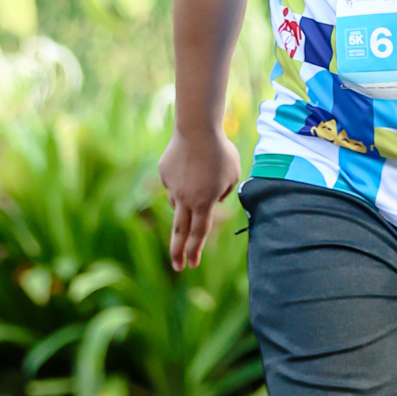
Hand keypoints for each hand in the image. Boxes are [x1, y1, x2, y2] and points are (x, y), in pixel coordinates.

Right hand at [160, 126, 240, 268]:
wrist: (197, 129)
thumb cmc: (220, 152)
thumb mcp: (232, 175)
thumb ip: (225, 192)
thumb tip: (213, 201)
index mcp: (204, 203)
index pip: (199, 233)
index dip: (196, 250)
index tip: (192, 264)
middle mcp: (185, 199)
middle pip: (180, 231)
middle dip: (178, 251)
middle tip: (177, 266)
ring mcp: (172, 187)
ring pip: (177, 203)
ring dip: (187, 200)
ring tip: (200, 178)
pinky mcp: (164, 174)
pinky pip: (174, 182)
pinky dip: (183, 179)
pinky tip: (191, 163)